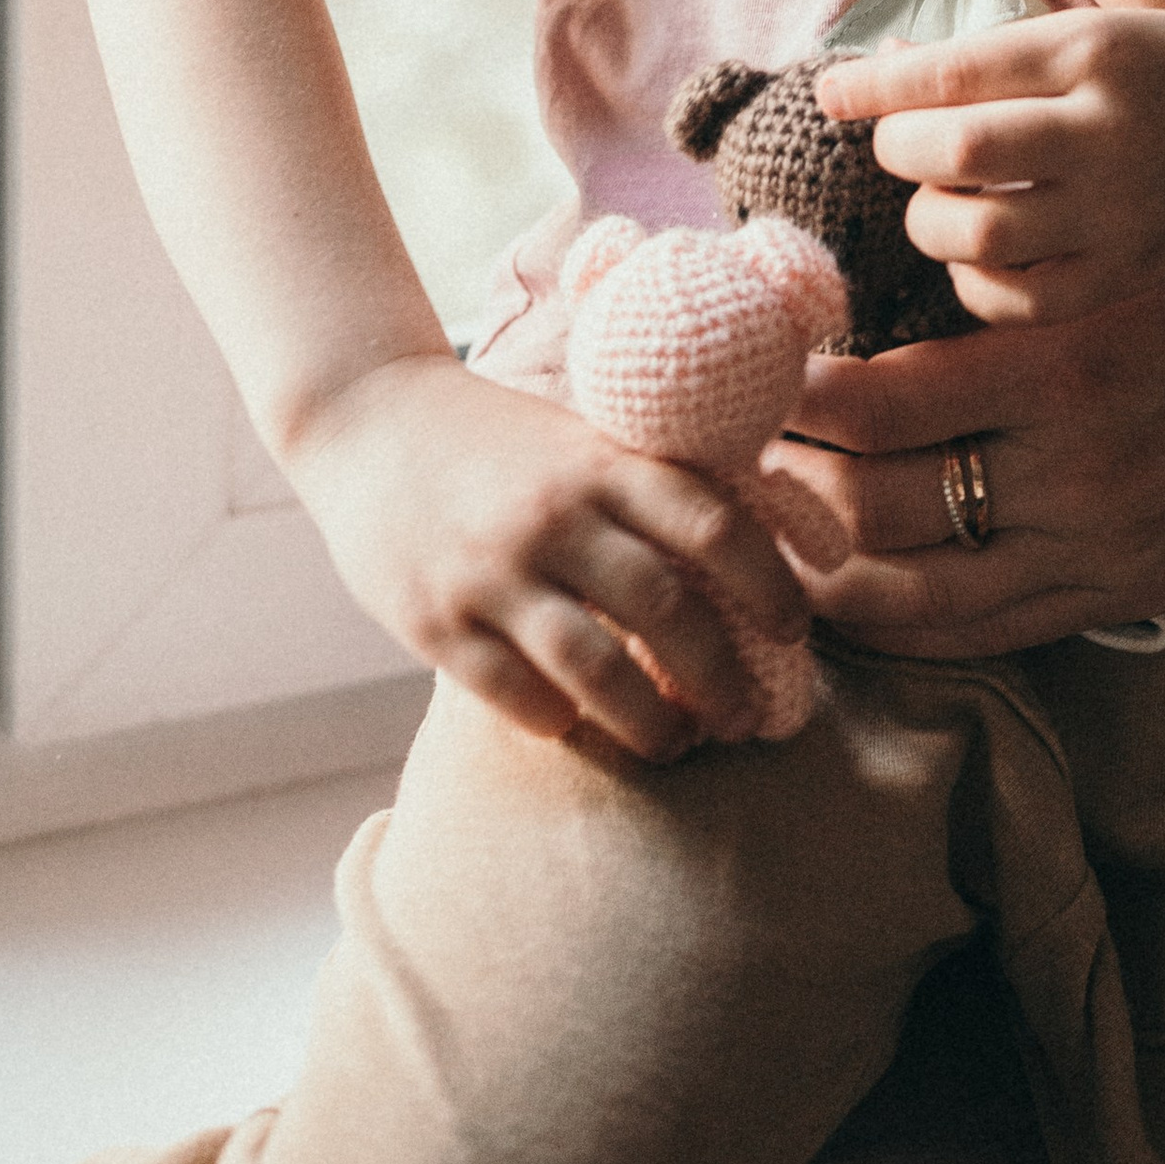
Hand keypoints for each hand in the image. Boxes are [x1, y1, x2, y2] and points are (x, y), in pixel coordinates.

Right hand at [282, 350, 811, 759]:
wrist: (368, 418)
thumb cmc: (499, 438)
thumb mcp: (582, 437)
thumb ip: (652, 483)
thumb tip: (763, 534)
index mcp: (603, 461)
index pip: (712, 522)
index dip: (768, 581)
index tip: (796, 627)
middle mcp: (555, 515)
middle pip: (667, 607)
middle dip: (720, 674)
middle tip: (746, 715)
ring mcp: (493, 572)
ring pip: (597, 669)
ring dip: (651, 723)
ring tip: (679, 745)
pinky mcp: (436, 623)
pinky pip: (516, 696)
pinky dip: (563, 723)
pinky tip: (582, 727)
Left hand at [774, 221, 1164, 659]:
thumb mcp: (1138, 259)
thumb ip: (1026, 277)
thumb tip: (898, 271)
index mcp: (1067, 368)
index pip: (882, 406)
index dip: (798, 402)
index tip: (751, 378)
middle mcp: (1074, 472)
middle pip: (882, 505)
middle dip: (791, 487)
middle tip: (725, 461)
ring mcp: (1102, 547)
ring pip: (920, 589)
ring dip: (829, 570)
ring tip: (765, 537)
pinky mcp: (1129, 591)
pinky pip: (990, 629)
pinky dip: (908, 625)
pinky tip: (854, 604)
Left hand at [817, 11, 1164, 323]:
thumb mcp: (1092, 32)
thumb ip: (993, 59)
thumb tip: (878, 76)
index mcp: (1095, 49)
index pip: (956, 71)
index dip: (877, 87)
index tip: (832, 94)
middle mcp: (1110, 128)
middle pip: (961, 154)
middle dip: (902, 153)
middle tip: (899, 149)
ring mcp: (1127, 208)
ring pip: (984, 234)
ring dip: (932, 221)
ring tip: (938, 205)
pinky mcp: (1137, 271)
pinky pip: (1027, 301)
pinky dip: (979, 285)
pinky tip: (979, 260)